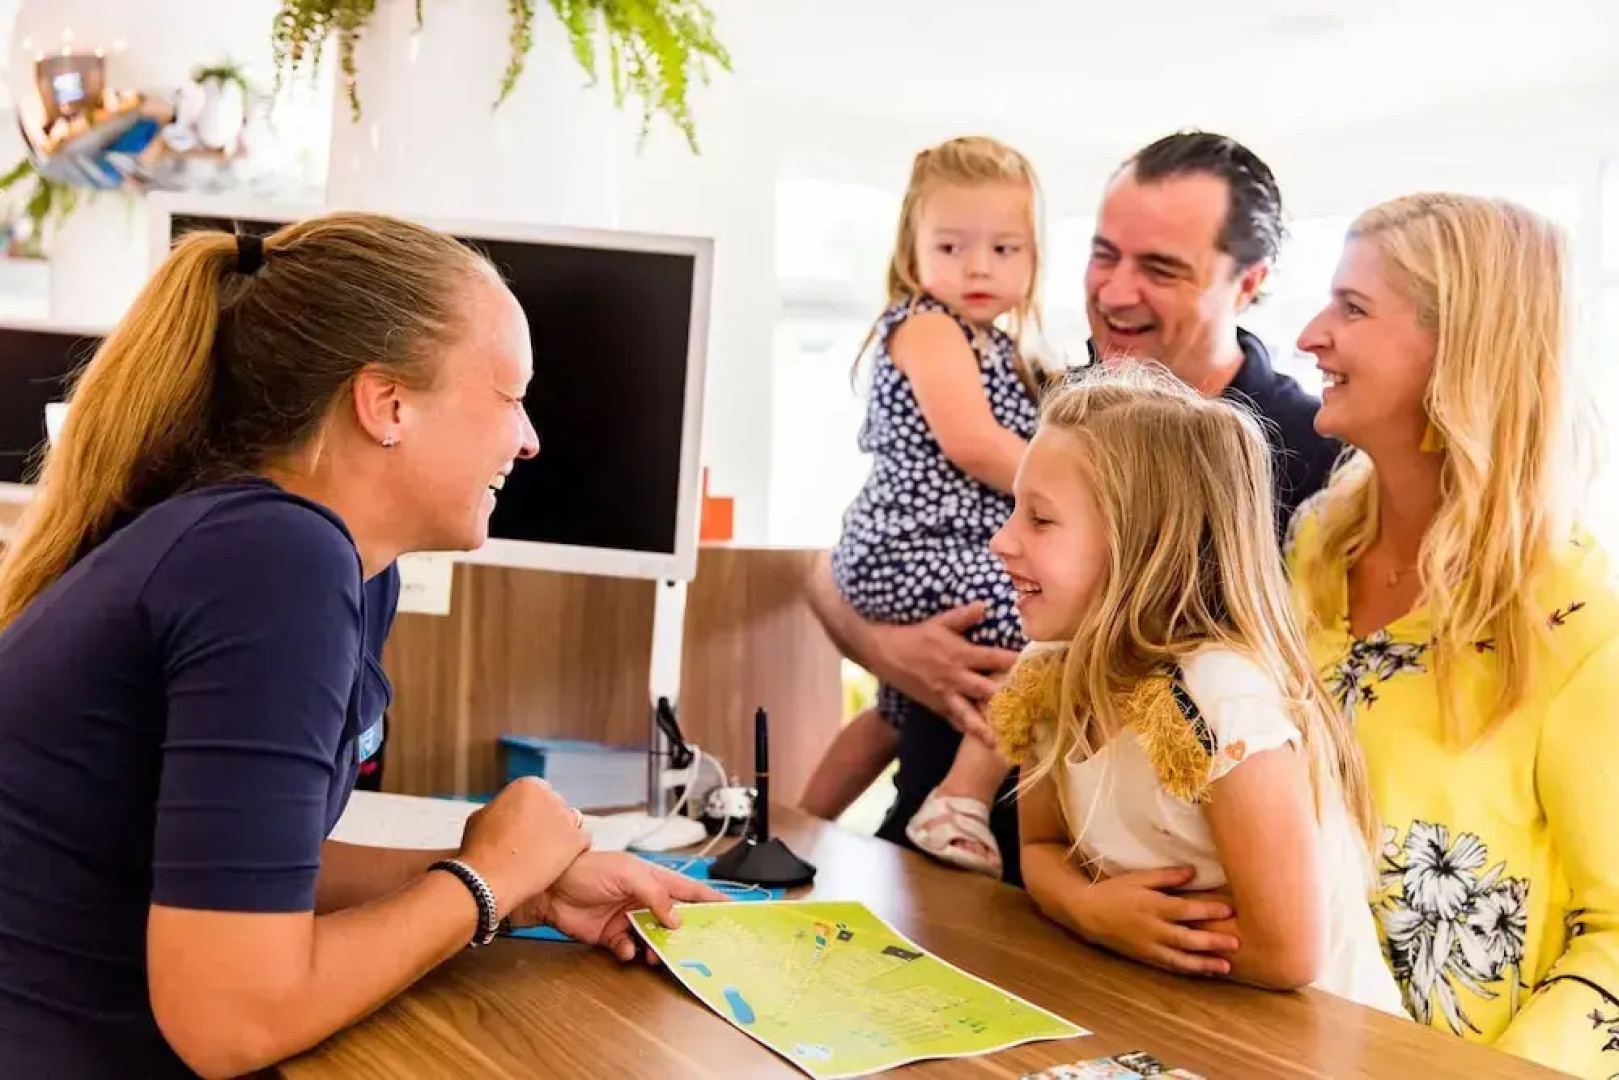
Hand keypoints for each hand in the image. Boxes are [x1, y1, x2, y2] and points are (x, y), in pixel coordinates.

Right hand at [456, 777, 588, 916]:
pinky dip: (573, 852)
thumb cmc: (479, 850)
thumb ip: (500, 809)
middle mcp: (550, 797)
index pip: (540, 794)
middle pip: (556, 807)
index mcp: (528, 786)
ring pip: (570, 823)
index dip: (531, 812)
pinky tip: (556, 864)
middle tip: (533, 844)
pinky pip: (582, 841)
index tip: (525, 827)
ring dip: (561, 836)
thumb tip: (505, 813)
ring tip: (544, 856)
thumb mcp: (480, 817)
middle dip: (547, 822)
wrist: (487, 879)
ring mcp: (565, 818)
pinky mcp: (576, 840)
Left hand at [509, 853, 725, 962]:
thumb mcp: (628, 874)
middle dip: (686, 934)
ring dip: (658, 948)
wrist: (550, 888)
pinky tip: (627, 950)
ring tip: (656, 954)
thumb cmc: (588, 868)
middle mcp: (644, 900)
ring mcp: (629, 919)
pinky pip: (631, 950)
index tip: (731, 910)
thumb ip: (655, 895)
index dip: (710, 900)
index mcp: (654, 879)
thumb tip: (676, 919)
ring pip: (655, 939)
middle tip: (695, 947)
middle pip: (675, 920)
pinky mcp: (612, 936)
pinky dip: (632, 953)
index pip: (689, 890)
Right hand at [866, 603, 1017, 737]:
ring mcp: (944, 694)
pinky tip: (976, 739)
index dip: (1013, 661)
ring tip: (996, 743)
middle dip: (1004, 699)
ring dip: (982, 728)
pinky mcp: (935, 705)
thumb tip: (984, 605)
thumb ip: (962, 616)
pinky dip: (963, 729)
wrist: (885, 653)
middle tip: (1025, 709)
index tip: (1032, 665)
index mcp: (960, 654)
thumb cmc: (914, 636)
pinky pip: (951, 720)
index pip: (993, 658)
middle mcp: (955, 677)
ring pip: (967, 714)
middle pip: (984, 691)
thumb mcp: (938, 622)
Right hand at [1068, 867, 1239, 975]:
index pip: (1186, 910)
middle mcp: (1153, 929)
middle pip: (1187, 938)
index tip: (1229, 910)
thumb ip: (1166, 876)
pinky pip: (1169, 966)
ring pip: (1180, 958)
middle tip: (1236, 943)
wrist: (1087, 913)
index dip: (1208, 911)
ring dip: (1204, 964)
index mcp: (1153, 906)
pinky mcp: (1144, 957)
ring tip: (1225, 967)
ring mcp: (1148, 946)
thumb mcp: (1138, 878)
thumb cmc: (1114, 891)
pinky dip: (1187, 970)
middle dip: (1213, 942)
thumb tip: (1193, 872)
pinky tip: (1203, 972)